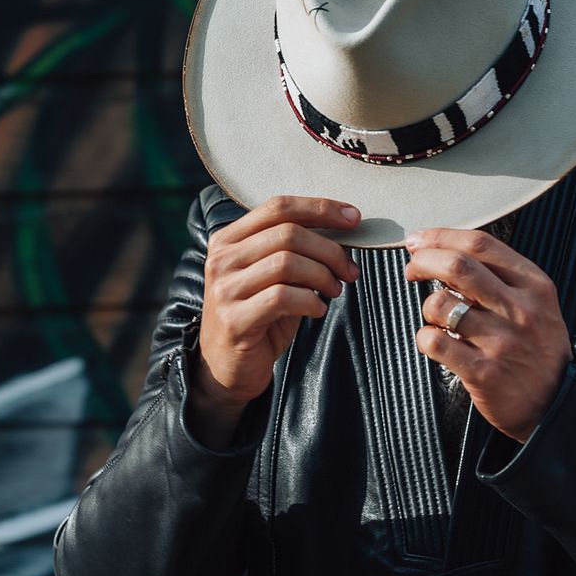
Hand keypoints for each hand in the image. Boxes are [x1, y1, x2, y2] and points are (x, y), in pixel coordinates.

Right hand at [187, 195, 359, 447]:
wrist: (228, 368)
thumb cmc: (260, 318)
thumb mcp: (275, 278)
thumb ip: (297, 252)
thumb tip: (344, 231)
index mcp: (229, 239)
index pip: (278, 207)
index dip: (320, 208)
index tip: (353, 218)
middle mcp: (222, 259)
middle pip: (288, 234)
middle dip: (330, 250)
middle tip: (350, 270)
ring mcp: (225, 289)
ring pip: (287, 263)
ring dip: (323, 276)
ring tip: (335, 291)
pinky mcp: (235, 320)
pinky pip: (282, 297)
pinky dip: (310, 301)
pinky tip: (318, 310)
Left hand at [404, 227, 571, 442]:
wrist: (556, 404)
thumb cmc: (538, 350)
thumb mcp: (537, 304)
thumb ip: (501, 278)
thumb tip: (446, 253)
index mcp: (533, 286)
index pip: (481, 245)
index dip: (441, 237)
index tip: (420, 241)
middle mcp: (519, 310)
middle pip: (458, 266)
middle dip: (423, 261)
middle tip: (412, 270)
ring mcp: (501, 342)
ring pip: (441, 304)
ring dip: (428, 307)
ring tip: (436, 318)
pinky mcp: (483, 372)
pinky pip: (435, 342)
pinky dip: (425, 337)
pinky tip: (436, 341)